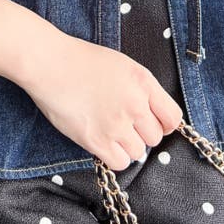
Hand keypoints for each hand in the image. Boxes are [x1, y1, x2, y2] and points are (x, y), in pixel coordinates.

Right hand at [20, 31, 184, 171]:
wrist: (51, 64)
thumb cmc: (82, 60)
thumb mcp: (122, 65)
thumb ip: (141, 88)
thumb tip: (151, 113)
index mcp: (143, 81)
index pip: (173, 118)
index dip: (163, 123)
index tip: (151, 122)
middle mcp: (135, 104)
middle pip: (155, 137)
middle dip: (141, 133)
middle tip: (122, 123)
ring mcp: (116, 124)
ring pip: (138, 152)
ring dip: (126, 145)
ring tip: (109, 130)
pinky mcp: (97, 140)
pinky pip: (120, 162)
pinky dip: (113, 156)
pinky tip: (102, 141)